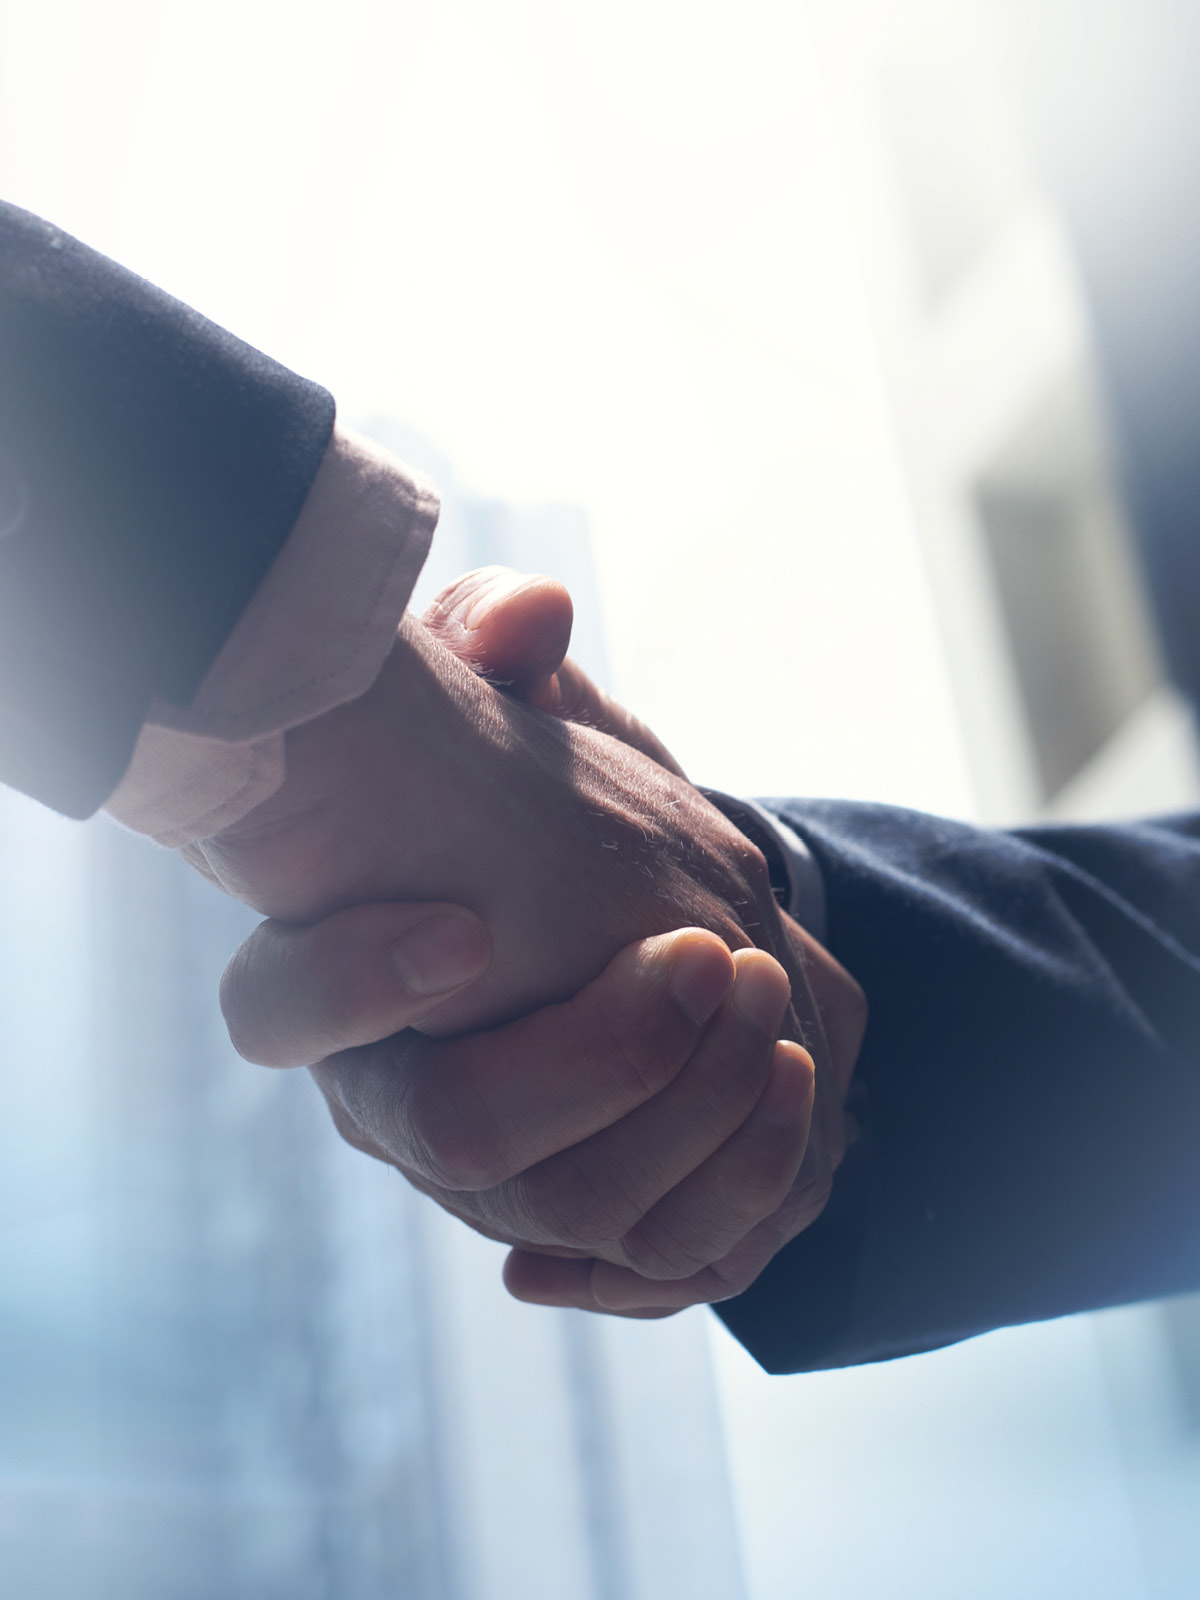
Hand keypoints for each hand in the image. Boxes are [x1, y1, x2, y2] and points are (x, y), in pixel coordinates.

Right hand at [218, 567, 866, 1311]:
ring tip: (774, 1007)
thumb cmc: (521, 801)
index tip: (465, 928)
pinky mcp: (585, 1213)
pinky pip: (650, 1258)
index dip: (351, 986)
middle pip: (459, 1138)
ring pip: (571, 1210)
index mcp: (333, 977)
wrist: (602, 914)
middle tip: (710, 954)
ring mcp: (490, 1176)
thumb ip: (489, 644)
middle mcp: (395, 1093)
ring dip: (695, 1115)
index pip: (273, 1015)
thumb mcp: (498, 704)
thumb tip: (527, 616)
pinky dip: (734, 1190)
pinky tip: (793, 1089)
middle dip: (602, 1056)